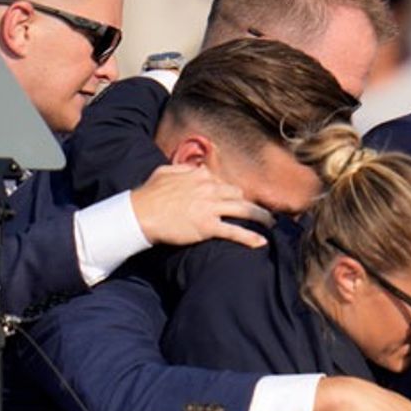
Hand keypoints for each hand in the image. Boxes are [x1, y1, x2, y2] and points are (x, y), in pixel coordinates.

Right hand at [130, 164, 271, 247]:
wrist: (139, 214)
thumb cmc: (149, 194)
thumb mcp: (166, 171)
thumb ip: (183, 168)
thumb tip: (195, 167)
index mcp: (201, 175)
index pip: (224, 183)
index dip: (231, 194)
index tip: (237, 201)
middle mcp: (209, 188)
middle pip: (238, 195)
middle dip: (249, 204)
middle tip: (260, 213)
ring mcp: (210, 207)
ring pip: (244, 210)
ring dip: (261, 217)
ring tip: (271, 223)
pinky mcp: (208, 226)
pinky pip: (234, 231)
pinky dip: (250, 237)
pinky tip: (262, 242)